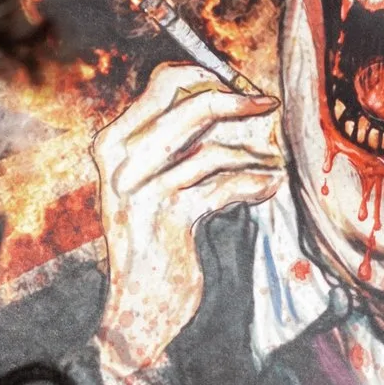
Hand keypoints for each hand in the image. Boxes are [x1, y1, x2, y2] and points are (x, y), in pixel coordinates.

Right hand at [90, 62, 282, 384]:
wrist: (137, 307)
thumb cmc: (151, 239)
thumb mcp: (147, 182)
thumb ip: (170, 140)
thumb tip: (223, 94)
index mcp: (111, 143)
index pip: (162, 84)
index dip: (207, 77)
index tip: (239, 85)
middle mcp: (119, 162)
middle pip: (190, 106)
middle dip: (237, 100)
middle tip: (266, 103)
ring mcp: (141, 190)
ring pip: (210, 149)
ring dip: (250, 154)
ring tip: (272, 163)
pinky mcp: (167, 219)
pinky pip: (222, 186)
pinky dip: (252, 184)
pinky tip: (267, 186)